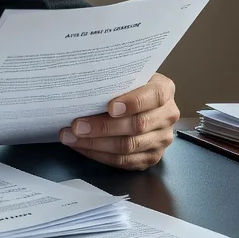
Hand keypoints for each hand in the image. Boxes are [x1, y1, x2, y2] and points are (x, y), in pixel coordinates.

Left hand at [59, 73, 179, 169]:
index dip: (132, 103)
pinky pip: (124, 161)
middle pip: (137, 125)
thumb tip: (82, 85)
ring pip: (128, 147)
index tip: (110, 107)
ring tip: (71, 137)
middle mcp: (168, 115)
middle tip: (76, 126)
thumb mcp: (128, 75)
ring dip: (96, 144)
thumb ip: (116, 79)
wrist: (141, 103)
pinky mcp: (152, 157)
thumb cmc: (128, 85)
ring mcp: (161, 139)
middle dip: (103, 127)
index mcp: (164, 89)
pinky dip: (99, 155)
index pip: (153, 96)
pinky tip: (81, 147)